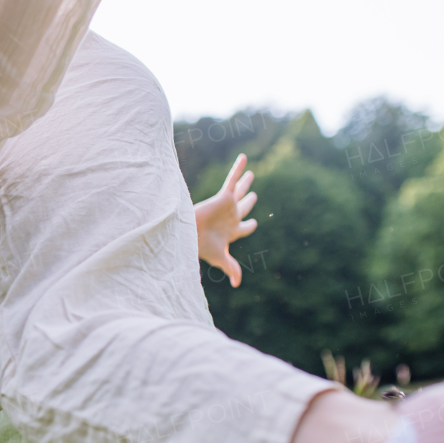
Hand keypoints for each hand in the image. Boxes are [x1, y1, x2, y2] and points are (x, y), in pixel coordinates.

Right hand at [193, 153, 257, 286]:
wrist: (189, 234)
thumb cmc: (203, 247)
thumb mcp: (220, 258)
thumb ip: (232, 268)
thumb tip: (238, 284)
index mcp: (231, 232)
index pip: (244, 228)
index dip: (250, 226)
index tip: (254, 224)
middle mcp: (230, 217)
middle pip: (243, 207)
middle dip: (248, 201)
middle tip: (253, 194)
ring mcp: (227, 206)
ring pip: (240, 192)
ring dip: (246, 183)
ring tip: (251, 174)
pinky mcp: (222, 196)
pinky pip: (232, 180)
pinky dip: (238, 169)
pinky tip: (244, 158)